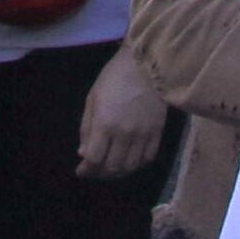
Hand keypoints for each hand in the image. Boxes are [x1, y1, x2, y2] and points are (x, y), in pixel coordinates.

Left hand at [77, 46, 166, 177]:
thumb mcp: (93, 98)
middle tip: (95, 170)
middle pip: (112, 166)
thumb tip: (83, 153)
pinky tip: (130, 160)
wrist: (146, 65)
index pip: (94, 158)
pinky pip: (148, 158)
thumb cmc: (114, 77)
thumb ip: (87, 128)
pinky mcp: (157, 132)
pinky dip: (138, 164)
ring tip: (111, 167)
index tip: (81, 171)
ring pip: (131, 166)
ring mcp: (143, 134)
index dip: (86, 169)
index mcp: (105, 124)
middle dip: (101, 173)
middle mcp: (124, 133)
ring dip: (119, 171)